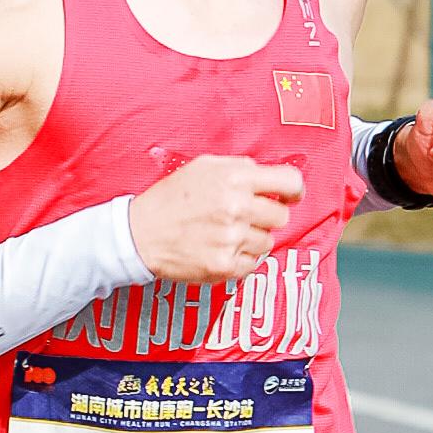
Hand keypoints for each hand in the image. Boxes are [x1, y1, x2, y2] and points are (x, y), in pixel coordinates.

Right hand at [132, 151, 304, 282]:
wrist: (139, 234)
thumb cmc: (170, 199)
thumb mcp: (203, 167)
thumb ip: (239, 167)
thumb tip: (267, 175)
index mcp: (235, 178)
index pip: (290, 183)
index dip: (294, 190)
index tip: (290, 196)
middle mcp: (236, 207)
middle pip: (281, 216)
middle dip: (267, 216)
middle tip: (244, 216)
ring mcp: (232, 239)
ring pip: (268, 242)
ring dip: (252, 239)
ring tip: (225, 234)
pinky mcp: (225, 266)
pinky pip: (253, 264)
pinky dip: (242, 259)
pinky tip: (221, 249)